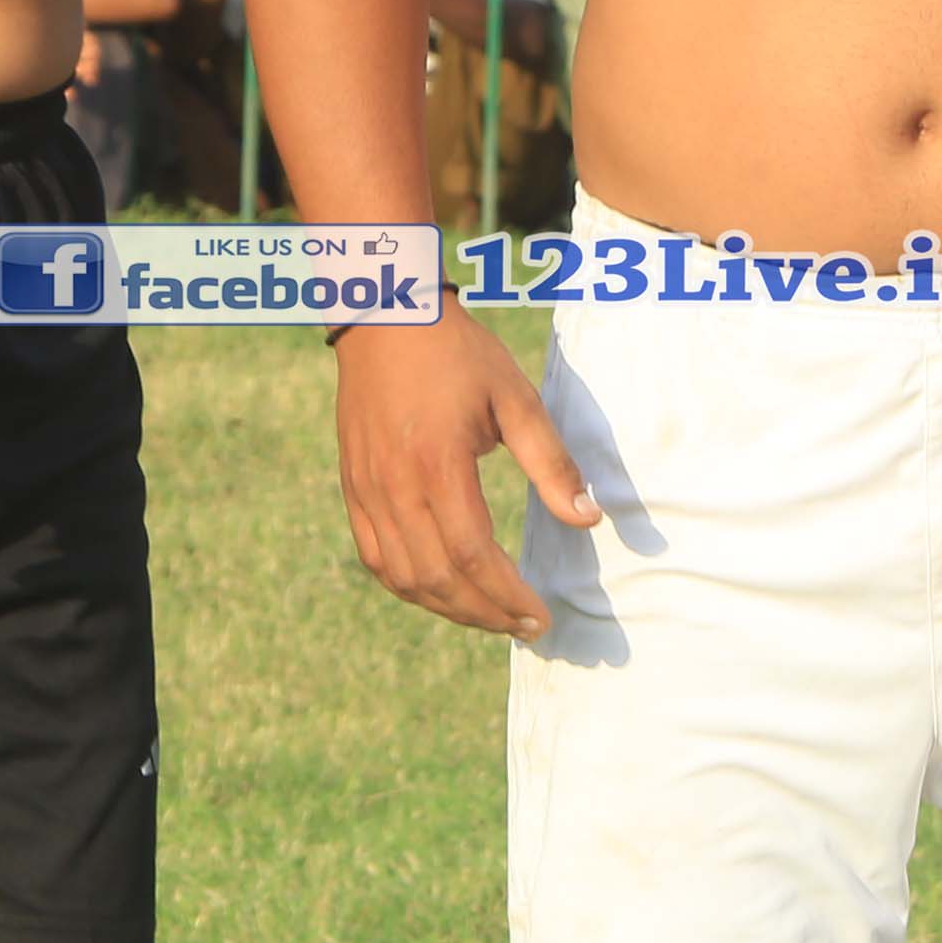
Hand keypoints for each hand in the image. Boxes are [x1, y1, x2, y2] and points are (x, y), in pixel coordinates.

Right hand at [332, 310, 596, 638]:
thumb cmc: (458, 353)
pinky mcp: (354, 488)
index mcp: (438, 466)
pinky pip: (376, 557)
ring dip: (449, 608)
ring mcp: (368, 491)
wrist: (386, 316)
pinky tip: (441, 592)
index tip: (540, 616)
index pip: (472, 555)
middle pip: (437, 579)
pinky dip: (410, 586)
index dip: (507, 596)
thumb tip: (587, 518)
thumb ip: (551, 462)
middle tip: (524, 626)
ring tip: (491, 616)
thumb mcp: (516, 398)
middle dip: (485, 614)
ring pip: (404, 577)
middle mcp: (395, 487)